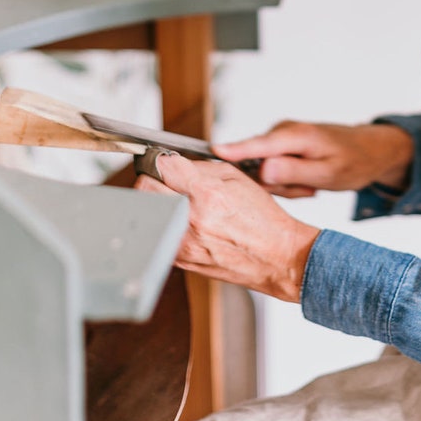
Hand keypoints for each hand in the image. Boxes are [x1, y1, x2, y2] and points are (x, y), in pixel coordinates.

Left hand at [136, 154, 319, 302]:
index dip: (163, 159)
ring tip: (176, 201)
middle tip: (165, 179)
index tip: (166, 161)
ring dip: (157, 201)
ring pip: (148, 212)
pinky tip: (183, 221)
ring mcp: (183, 243)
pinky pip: (159, 232)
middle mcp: (192, 219)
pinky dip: (165, 223)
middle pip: (145, 188)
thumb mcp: (237, 178)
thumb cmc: (261, 219)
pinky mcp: (180, 260)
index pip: (162, 166)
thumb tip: (174, 164)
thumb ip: (201, 168)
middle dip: (153, 178)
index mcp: (207, 194)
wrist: (275, 256)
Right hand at [214, 120, 414, 198]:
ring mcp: (280, 139)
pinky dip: (289, 182)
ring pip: (265, 173)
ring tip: (312, 183)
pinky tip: (308, 181)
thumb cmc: (353, 161)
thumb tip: (263, 171)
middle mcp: (282, 133)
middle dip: (279, 185)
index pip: (256, 144)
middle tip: (308, 187)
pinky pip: (272, 172)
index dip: (232, 150)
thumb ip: (294, 172)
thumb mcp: (328, 173)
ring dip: (287, 185)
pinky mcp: (280, 148)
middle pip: (256, 166)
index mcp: (293, 136)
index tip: (210, 153)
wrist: (369, 150)